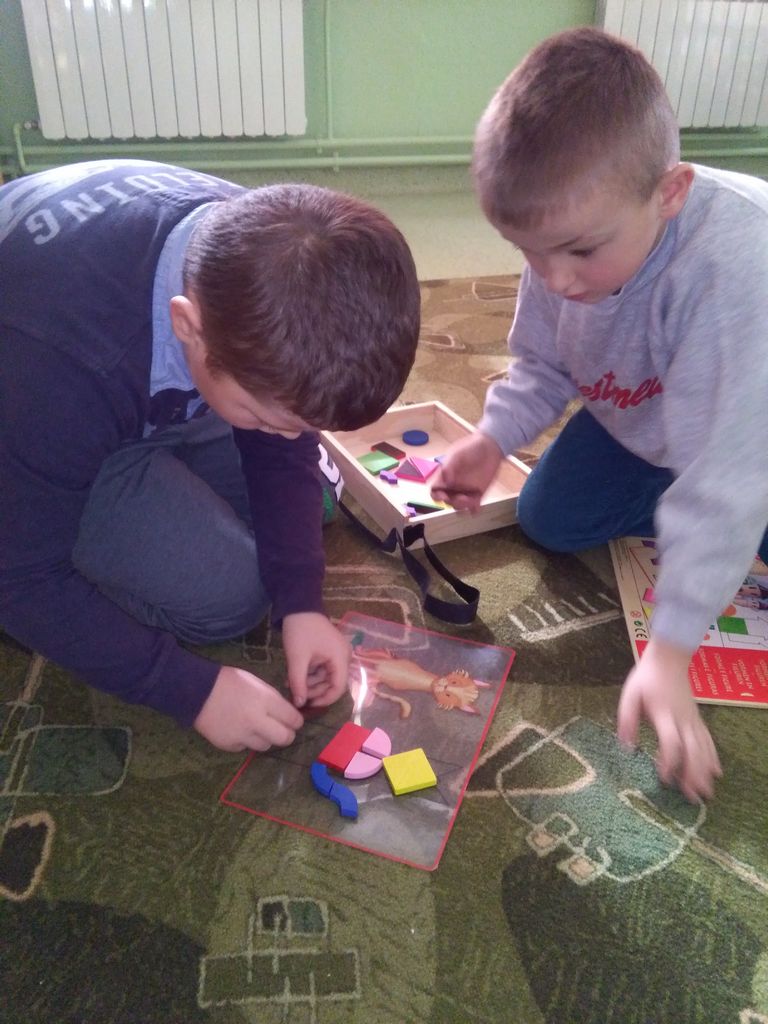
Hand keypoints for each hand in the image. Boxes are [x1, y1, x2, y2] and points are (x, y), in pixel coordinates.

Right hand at [194, 665, 304, 751]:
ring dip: (266, 738)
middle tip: (283, 730)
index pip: (293, 719)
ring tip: (257, 727)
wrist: (197, 692)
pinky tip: (239, 729)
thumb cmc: (229, 681)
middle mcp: (256, 720)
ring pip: (266, 746)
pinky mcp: (229, 745)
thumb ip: (273, 699)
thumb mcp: (256, 683)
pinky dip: (246, 741)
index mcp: (265, 700)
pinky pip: (245, 747)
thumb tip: (287, 713)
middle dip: (287, 735)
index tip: (294, 721)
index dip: (296, 721)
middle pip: (284, 738)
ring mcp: (242, 735)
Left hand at [282, 612, 350, 708]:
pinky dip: (310, 674)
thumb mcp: (297, 658)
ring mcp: (336, 654)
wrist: (298, 606)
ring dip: (310, 683)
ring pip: (326, 677)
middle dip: (314, 691)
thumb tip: (299, 704)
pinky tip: (294, 677)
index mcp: (340, 657)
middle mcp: (343, 657)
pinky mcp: (329, 651)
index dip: (325, 699)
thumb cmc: (300, 631)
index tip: (308, 704)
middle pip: (332, 683)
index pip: (339, 687)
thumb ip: (298, 682)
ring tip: (290, 685)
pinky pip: (322, 669)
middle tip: (296, 694)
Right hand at [430, 431, 503, 511]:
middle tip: (462, 497)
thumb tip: (445, 481)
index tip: (444, 496)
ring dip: (462, 506)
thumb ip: (449, 467)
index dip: (437, 496)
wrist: (490, 446)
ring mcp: (466, 491)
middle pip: (447, 501)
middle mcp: (453, 486)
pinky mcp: (478, 494)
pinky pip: (474, 507)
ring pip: (459, 506)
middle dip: (453, 502)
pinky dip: (474, 509)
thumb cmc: (470, 447)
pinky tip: (477, 504)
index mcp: (445, 477)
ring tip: (470, 500)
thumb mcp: (457, 454)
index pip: (435, 491)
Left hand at [616, 637, 721, 801]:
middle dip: (693, 775)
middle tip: (691, 797)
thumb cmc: (646, 679)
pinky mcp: (698, 719)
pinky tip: (716, 772)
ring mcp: (693, 720)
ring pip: (703, 748)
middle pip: (692, 750)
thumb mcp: (629, 695)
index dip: (669, 762)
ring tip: (706, 793)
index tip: (664, 779)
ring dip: (704, 772)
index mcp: (663, 714)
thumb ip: (627, 719)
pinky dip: (713, 757)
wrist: (669, 659)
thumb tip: (625, 746)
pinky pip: (709, 740)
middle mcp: (682, 720)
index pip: (671, 742)